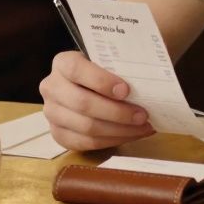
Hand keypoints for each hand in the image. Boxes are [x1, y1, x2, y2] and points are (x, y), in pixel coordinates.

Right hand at [39, 51, 153, 150]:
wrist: (87, 85)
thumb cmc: (104, 70)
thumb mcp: (108, 59)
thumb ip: (122, 63)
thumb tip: (152, 71)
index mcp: (62, 63)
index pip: (76, 69)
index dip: (101, 81)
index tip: (126, 90)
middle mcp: (51, 87)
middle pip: (83, 104)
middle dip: (117, 112)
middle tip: (143, 115)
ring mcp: (52, 113)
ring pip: (87, 127)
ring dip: (119, 130)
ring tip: (143, 127)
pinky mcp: (59, 134)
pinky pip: (87, 143)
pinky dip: (113, 141)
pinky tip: (131, 135)